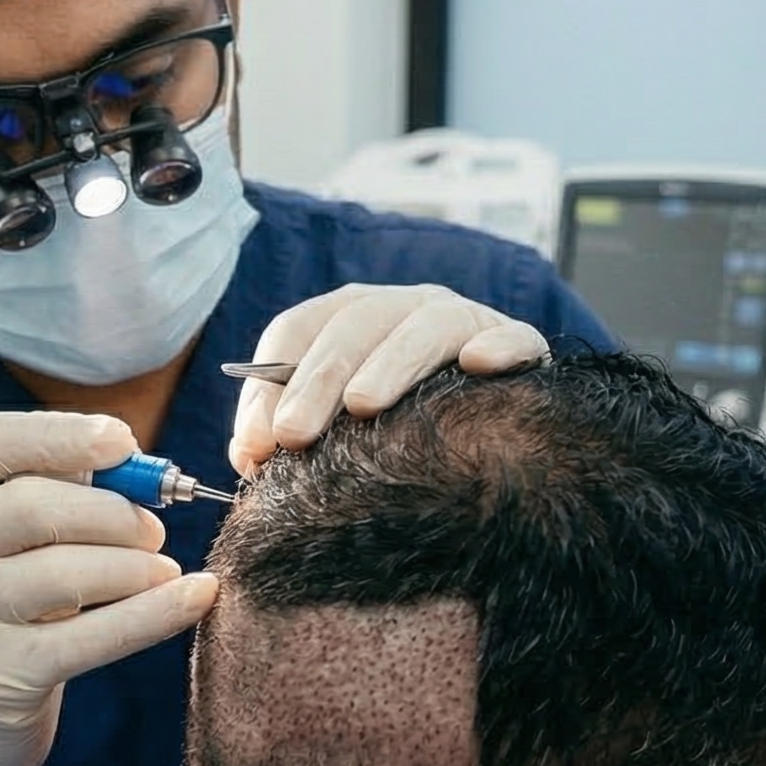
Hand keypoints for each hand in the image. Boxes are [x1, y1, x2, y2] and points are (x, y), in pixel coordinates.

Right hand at [0, 411, 218, 765]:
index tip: (123, 442)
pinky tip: (196, 596)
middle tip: (154, 531)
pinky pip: (90, 636)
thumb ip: (39, 502)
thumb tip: (137, 469)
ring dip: (135, 565)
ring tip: (163, 570)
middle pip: (33, 506)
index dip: (59, 434)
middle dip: (114, 513)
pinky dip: (154, 613)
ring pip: (66, 572)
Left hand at [227, 283, 549, 477]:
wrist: (498, 436)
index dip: (268, 385)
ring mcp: (463, 319)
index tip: (256, 446)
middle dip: (316, 380)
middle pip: (353, 325)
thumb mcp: (338, 433)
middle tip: (292, 436)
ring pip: (425, 324)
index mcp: (348, 322)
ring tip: (362, 406)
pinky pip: (512, 336)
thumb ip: (289, 438)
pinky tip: (477, 365)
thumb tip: (246, 456)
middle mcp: (402, 309)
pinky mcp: (519, 343)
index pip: (296, 330)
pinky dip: (496, 344)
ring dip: (391, 362)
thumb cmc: (398, 435)